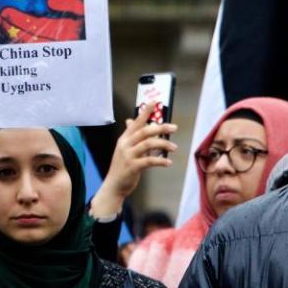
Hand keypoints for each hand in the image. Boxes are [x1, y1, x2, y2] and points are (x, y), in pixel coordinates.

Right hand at [89, 103, 176, 217]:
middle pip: (144, 131)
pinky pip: (149, 161)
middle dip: (160, 127)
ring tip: (174, 147)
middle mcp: (125, 144)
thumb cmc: (122, 167)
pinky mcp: (132, 167)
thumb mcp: (124, 149)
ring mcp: (128, 155)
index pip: (136, 122)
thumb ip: (131, 136)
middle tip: (173, 127)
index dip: (145, 112)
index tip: (155, 101)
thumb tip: (132, 121)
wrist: (113, 186)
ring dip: (163, 144)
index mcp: (124, 138)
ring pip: (148, 144)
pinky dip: (160, 161)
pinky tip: (168, 162)